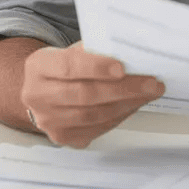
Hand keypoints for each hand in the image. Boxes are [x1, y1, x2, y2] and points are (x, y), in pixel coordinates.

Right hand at [19, 41, 164, 147]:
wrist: (47, 91)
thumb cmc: (67, 67)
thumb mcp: (74, 50)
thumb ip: (95, 51)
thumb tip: (131, 53)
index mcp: (38, 67)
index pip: (68, 67)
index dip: (96, 67)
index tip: (122, 67)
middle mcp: (37, 96)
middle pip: (85, 95)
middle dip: (124, 89)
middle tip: (151, 83)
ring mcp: (48, 121)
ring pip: (94, 115)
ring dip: (127, 104)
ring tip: (149, 93)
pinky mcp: (63, 137)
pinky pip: (98, 128)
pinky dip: (121, 115)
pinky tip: (135, 104)